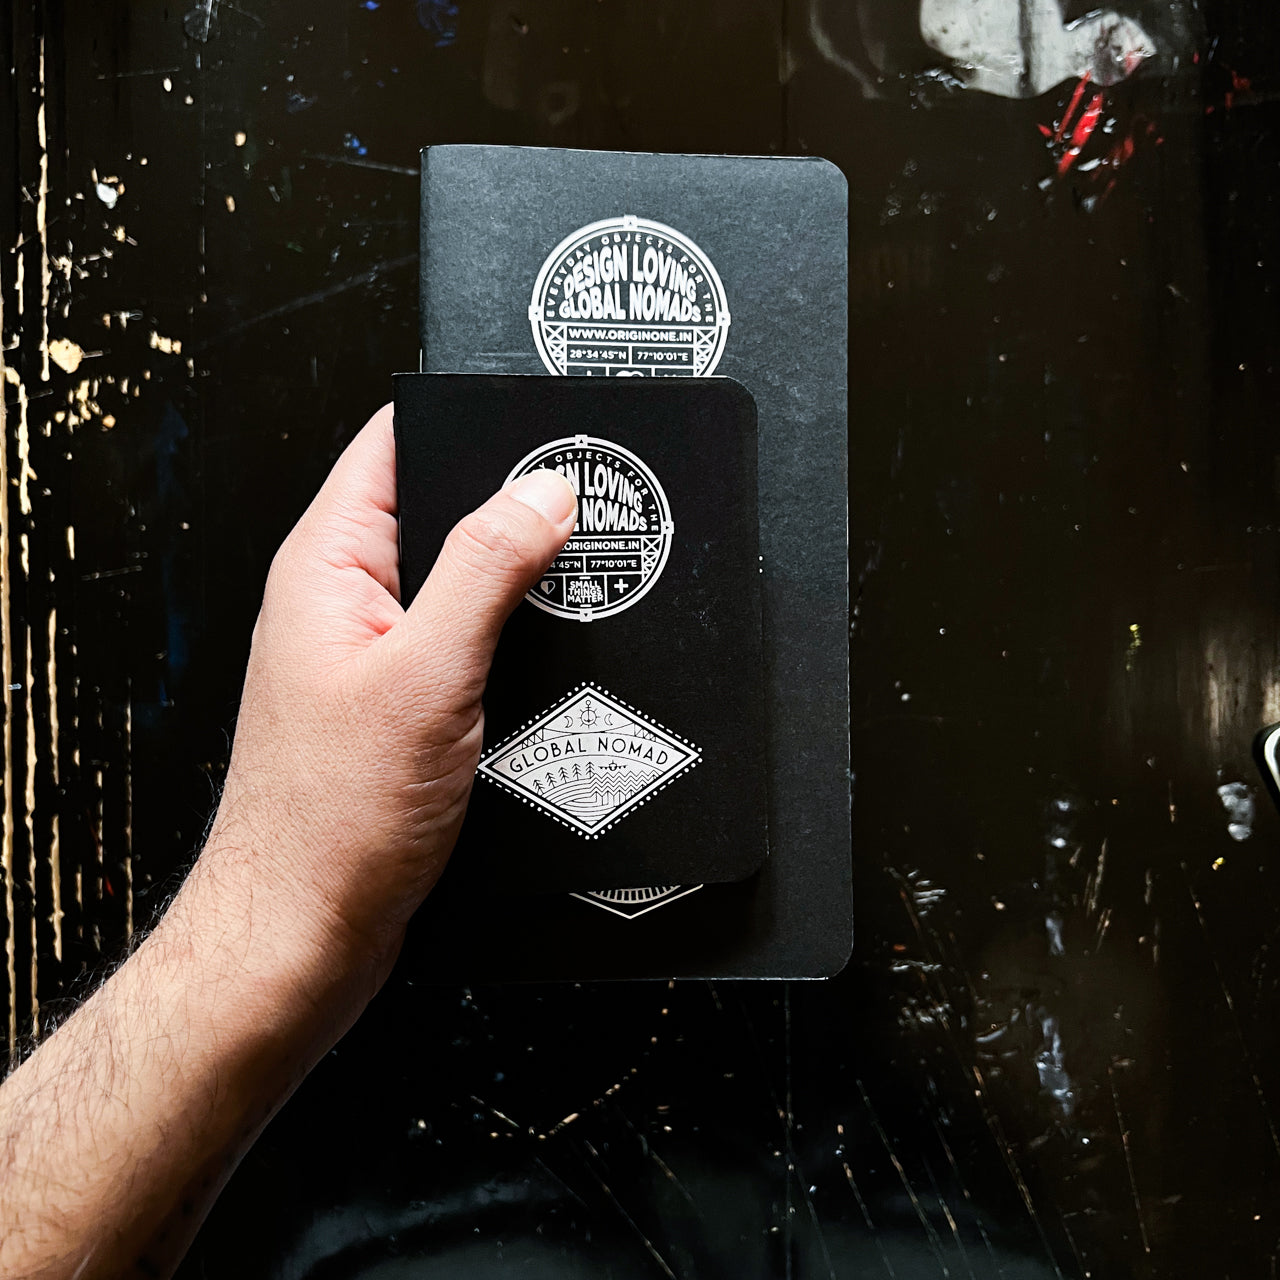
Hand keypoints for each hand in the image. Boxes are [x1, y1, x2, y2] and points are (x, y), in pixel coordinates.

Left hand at [196, 402, 576, 995]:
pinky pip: (460, 644)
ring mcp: (368, 655)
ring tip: (581, 583)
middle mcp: (341, 602)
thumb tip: (541, 490)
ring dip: (513, 581)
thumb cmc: (330, 820)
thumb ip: (485, 570)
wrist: (300, 935)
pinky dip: (506, 641)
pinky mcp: (395, 707)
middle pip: (435, 511)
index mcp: (326, 566)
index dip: (467, 422)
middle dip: (510, 505)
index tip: (540, 425)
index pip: (392, 444)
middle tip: (586, 508)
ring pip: (455, 583)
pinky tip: (548, 657)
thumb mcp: (428, 674)